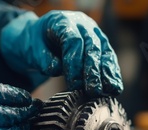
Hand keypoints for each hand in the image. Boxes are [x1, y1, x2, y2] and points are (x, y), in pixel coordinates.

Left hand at [0, 11, 122, 96]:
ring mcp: (94, 33)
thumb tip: (56, 69)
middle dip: (93, 71)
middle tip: (92, 91)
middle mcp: (82, 24)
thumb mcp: (32, 48)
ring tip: (108, 91)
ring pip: (104, 52)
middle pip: (92, 47)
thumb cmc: (36, 42)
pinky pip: (108, 58)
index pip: (73, 41)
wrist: (41, 37)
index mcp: (63, 21)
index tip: (75, 83)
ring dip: (107, 73)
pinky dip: (112, 73)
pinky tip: (115, 87)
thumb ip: (42, 58)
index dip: (75, 63)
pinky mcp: (101, 45)